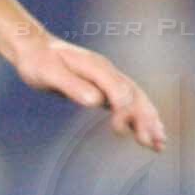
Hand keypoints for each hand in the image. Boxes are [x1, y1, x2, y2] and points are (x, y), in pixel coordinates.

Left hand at [6, 35, 166, 152]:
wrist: (34, 49)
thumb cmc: (39, 61)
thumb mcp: (49, 72)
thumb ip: (72, 85)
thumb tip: (95, 101)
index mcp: (96, 67)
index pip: (118, 89)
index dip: (122, 109)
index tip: (119, 130)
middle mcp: (107, 72)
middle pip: (135, 95)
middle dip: (145, 119)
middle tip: (153, 143)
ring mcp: (109, 80)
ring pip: (137, 100)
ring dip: (150, 121)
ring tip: (160, 145)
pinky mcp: (105, 89)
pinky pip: (129, 104)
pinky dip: (140, 119)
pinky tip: (148, 136)